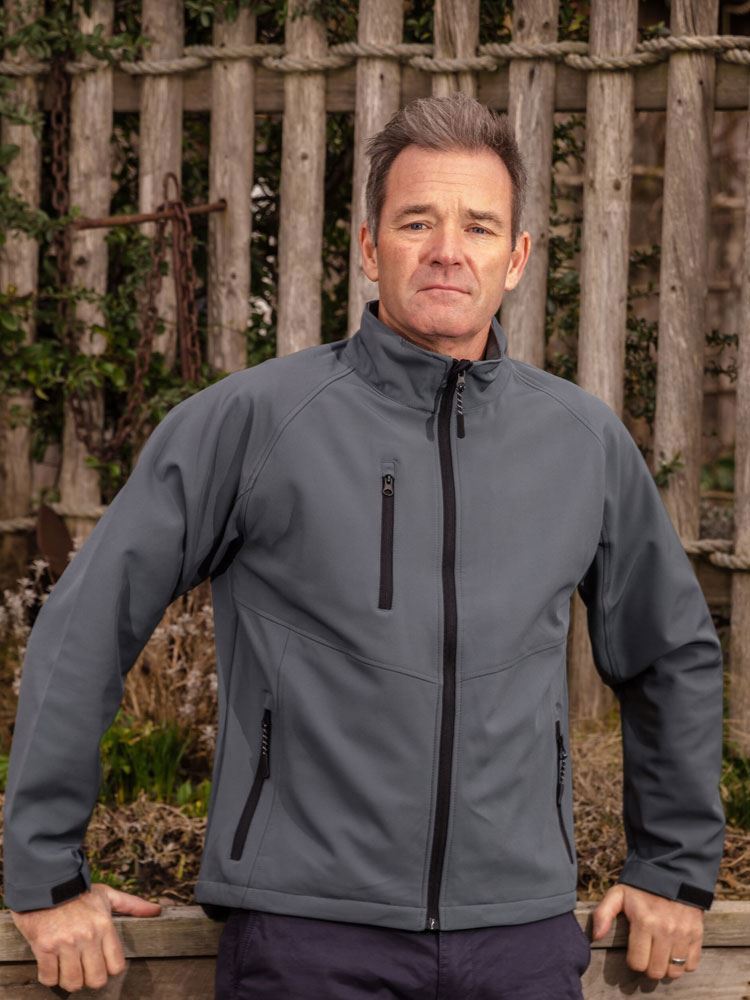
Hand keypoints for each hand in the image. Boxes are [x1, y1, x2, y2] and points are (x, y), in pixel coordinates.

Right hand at [10, 882, 161, 992]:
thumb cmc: (79, 892)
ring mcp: (65, 942)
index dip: (109, 970)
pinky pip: (49, 978)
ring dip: (69, 980)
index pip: (116, 966)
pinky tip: (51, 964)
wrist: (46, 884)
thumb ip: (132, 904)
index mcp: (104, 925)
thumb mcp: (107, 895)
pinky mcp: (44, 947)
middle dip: (90, 979)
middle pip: (96, 979)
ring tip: (67, 968)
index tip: (102, 964)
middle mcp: (87, 936)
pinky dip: (49, 976)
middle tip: (83, 970)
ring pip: (72, 983)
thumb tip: (157, 910)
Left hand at [592, 883, 703, 979]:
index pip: (637, 963)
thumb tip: (596, 937)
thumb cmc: (641, 887)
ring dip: (666, 967)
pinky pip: (692, 964)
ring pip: (674, 971)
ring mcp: (683, 934)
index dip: (633, 961)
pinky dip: (684, 963)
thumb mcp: (618, 894)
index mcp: (644, 922)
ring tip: (661, 955)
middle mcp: (665, 930)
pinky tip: (675, 951)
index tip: (634, 953)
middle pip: (656, 972)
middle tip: (648, 956)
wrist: (672, 872)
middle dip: (649, 967)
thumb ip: (603, 914)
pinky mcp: (697, 934)